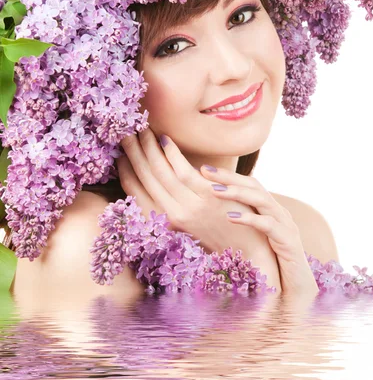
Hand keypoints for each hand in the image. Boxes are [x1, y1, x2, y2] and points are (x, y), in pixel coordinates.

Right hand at [116, 127, 267, 256]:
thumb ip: (170, 204)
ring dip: (148, 148)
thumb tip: (154, 176)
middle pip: (144, 178)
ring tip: (143, 130)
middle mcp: (172, 215)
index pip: (134, 191)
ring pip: (161, 172)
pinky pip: (183, 171)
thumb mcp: (186, 223)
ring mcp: (190, 206)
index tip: (119, 150)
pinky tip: (167, 140)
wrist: (247, 249)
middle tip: (126, 131)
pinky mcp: (209, 197)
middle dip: (132, 152)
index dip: (124, 169)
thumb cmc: (217, 231)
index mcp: (164, 221)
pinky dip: (172, 154)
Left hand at [201, 164, 318, 298]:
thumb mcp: (253, 242)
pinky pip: (268, 225)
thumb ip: (239, 228)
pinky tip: (231, 217)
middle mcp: (279, 213)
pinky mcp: (288, 241)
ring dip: (237, 193)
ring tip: (215, 191)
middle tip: (206, 170)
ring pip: (262, 200)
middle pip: (255, 186)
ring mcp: (285, 225)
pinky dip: (249, 219)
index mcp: (270, 211)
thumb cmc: (272, 268)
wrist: (296, 289)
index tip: (203, 168)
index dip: (228, 175)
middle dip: (229, 177)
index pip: (249, 185)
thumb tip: (206, 220)